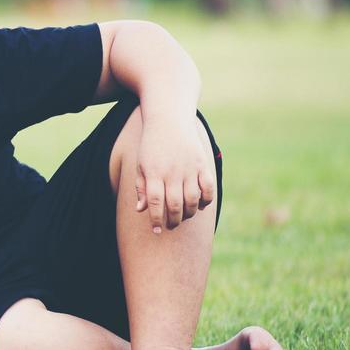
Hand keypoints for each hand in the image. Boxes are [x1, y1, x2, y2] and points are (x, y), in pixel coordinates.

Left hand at [134, 112, 216, 233]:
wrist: (169, 119)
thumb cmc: (151, 145)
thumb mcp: (141, 165)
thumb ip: (141, 188)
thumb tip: (141, 210)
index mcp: (154, 172)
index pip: (155, 203)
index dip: (156, 220)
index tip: (156, 231)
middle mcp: (172, 171)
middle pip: (175, 204)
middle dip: (173, 221)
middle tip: (170, 226)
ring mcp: (189, 168)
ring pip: (192, 200)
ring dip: (189, 213)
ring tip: (183, 216)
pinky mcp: (202, 164)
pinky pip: (208, 188)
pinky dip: (206, 200)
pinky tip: (200, 205)